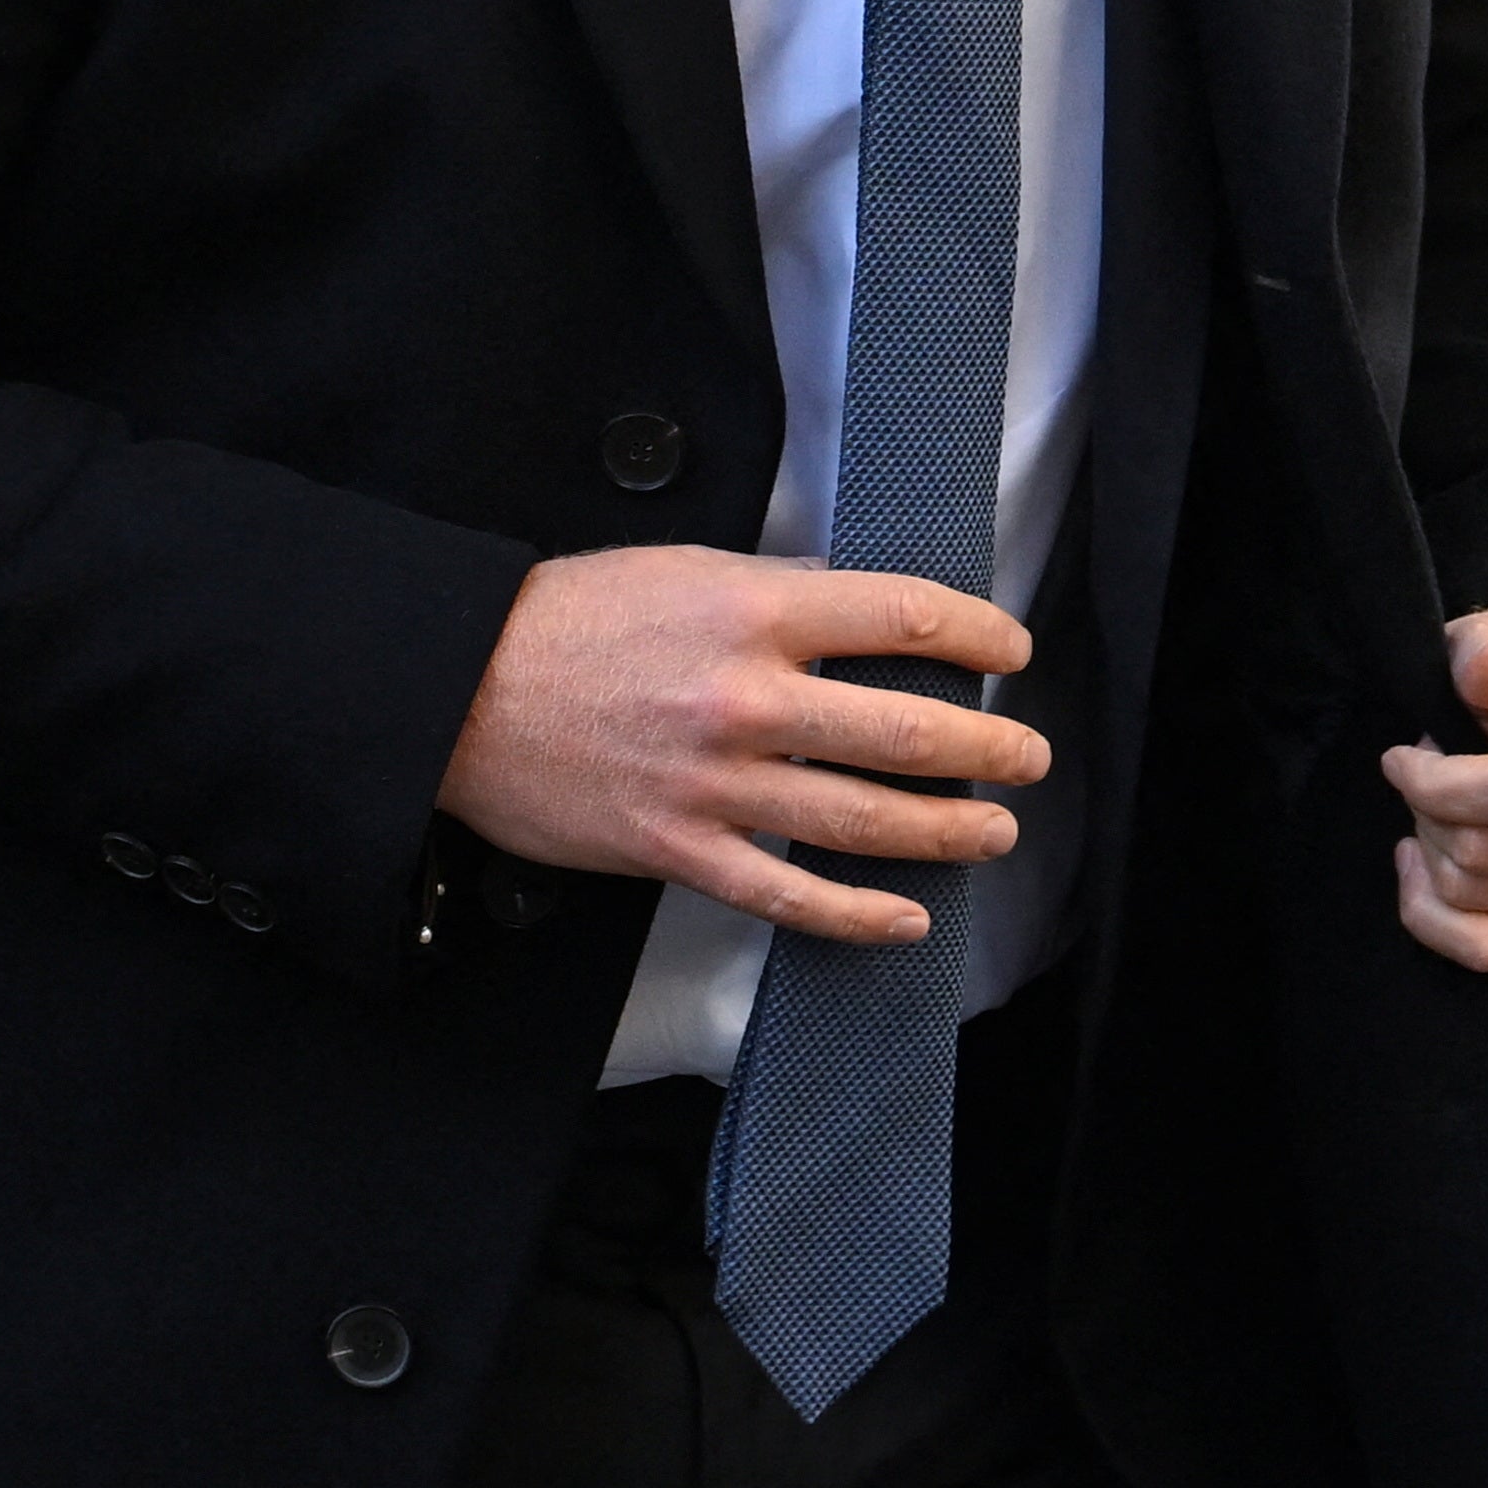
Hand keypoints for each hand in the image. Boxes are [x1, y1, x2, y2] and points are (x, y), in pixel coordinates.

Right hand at [435, 546, 1046, 947]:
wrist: (460, 689)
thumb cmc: (565, 619)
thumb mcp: (683, 570)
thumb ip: (777, 589)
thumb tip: (859, 605)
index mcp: (754, 612)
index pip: (904, 616)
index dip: (978, 635)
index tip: (1008, 650)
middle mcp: (749, 699)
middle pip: (909, 730)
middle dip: (989, 748)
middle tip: (1028, 757)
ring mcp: (718, 784)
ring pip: (867, 819)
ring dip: (950, 829)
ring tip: (995, 829)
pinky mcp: (682, 849)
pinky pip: (790, 896)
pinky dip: (859, 916)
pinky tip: (907, 918)